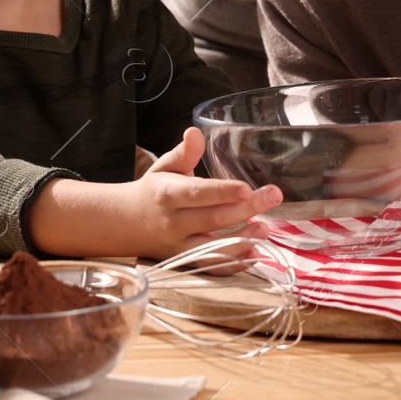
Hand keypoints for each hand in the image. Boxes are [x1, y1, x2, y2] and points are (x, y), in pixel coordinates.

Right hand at [124, 127, 281, 261]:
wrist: (126, 224)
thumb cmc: (153, 191)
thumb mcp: (164, 167)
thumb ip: (183, 152)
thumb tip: (195, 132)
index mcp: (168, 194)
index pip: (198, 194)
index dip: (222, 192)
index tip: (246, 188)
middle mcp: (174, 223)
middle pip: (213, 219)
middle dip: (246, 209)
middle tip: (274, 196)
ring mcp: (179, 246)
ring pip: (213, 248)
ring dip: (242, 241)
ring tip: (265, 229)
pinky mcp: (186, 262)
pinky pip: (211, 267)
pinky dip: (234, 265)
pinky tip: (255, 254)